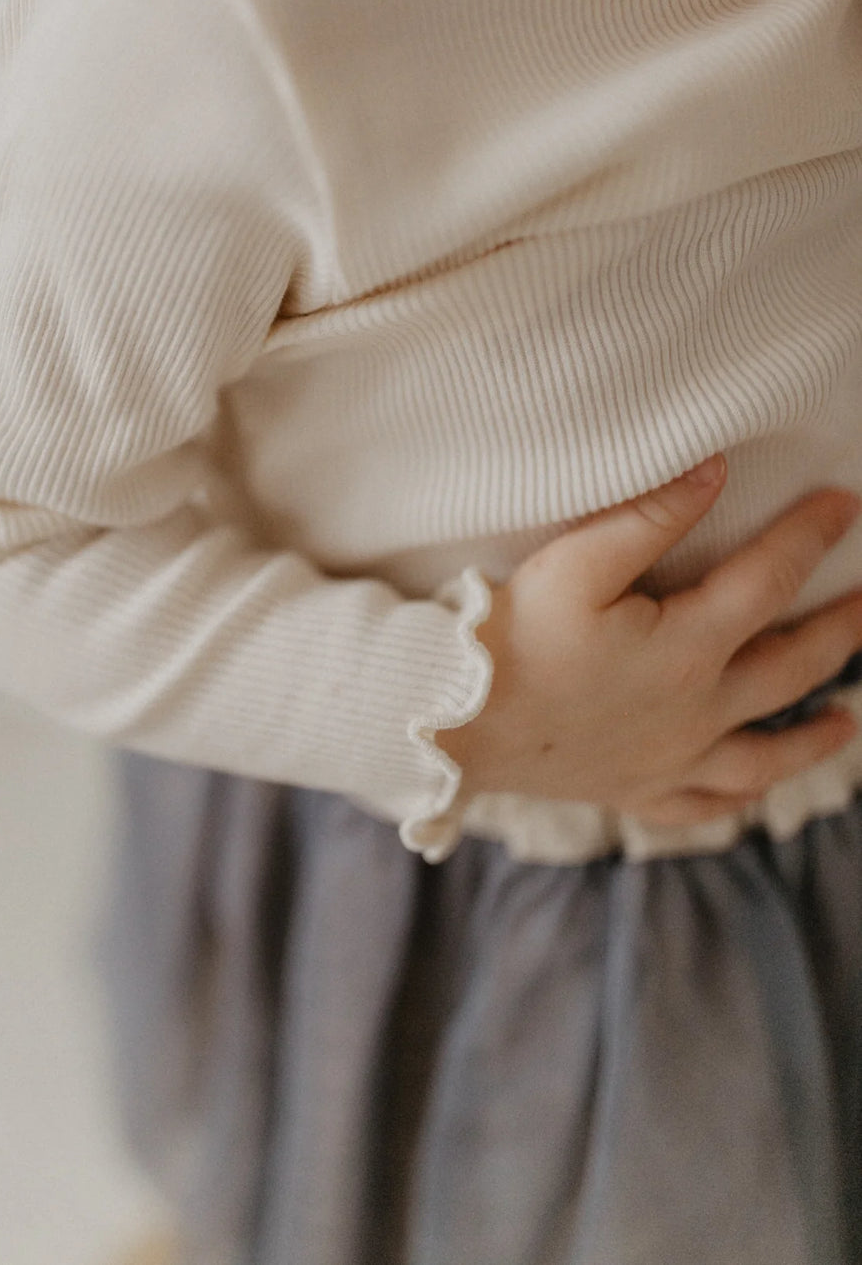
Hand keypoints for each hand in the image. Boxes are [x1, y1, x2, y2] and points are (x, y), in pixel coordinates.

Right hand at [437, 457, 861, 825]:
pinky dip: (739, 798)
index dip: (810, 536)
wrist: (455, 720)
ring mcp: (669, 760)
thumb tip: (715, 472)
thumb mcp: (576, 562)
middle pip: (790, 667)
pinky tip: (755, 790)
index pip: (769, 581)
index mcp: (686, 649)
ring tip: (846, 719)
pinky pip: (705, 805)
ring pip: (766, 755)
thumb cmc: (510, 636)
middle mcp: (695, 712)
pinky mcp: (635, 789)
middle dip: (840, 630)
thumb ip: (650, 515)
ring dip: (814, 737)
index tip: (845, 504)